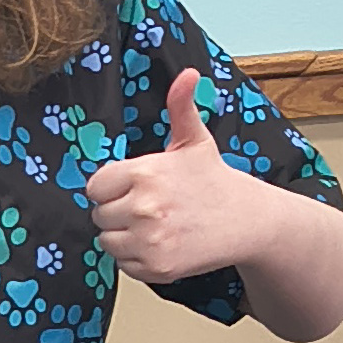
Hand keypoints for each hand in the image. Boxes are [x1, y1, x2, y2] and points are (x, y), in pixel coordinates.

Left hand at [84, 68, 261, 283]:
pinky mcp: (157, 267)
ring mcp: (150, 239)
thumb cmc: (214, 180)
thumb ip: (181, 106)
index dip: (112, 188)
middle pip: (99, 215)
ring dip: (124, 236)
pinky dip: (137, 259)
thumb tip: (187, 75)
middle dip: (118, 211)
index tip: (133, 188)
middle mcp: (144, 207)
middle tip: (148, 207)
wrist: (247, 220)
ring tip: (154, 225)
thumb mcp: (195, 140)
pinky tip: (161, 243)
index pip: (95, 186)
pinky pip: (124, 265)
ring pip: (108, 241)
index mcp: (145, 172)